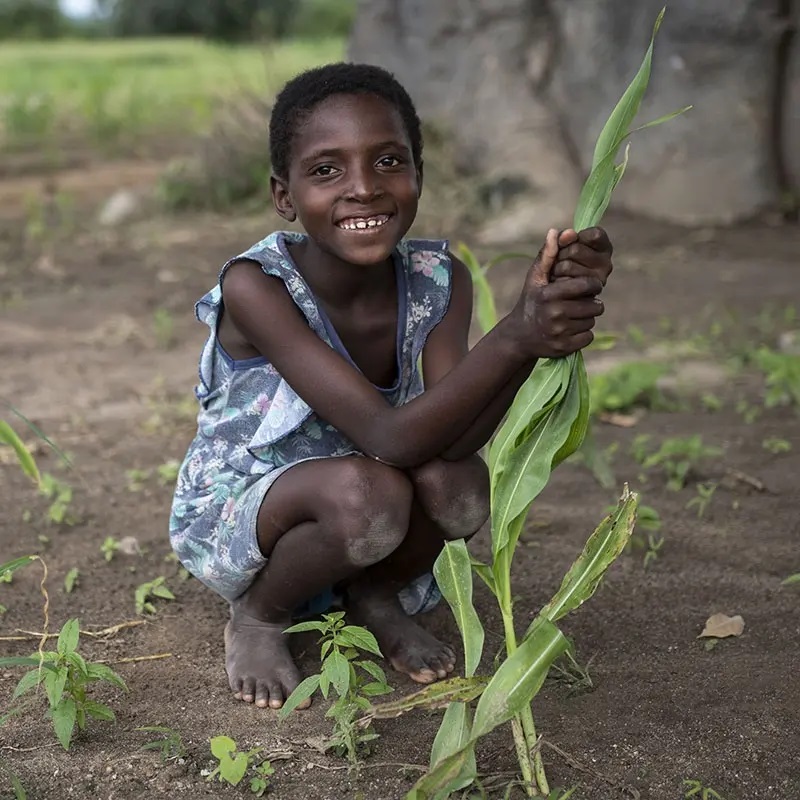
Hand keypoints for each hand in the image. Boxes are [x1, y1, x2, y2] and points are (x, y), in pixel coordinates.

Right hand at [510, 228, 604, 358]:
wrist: (519, 336)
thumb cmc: (531, 301)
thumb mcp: (535, 278)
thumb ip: (547, 255)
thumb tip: (556, 231)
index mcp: (549, 295)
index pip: (586, 286)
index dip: (592, 284)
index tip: (590, 286)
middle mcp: (554, 314)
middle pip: (594, 306)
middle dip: (591, 303)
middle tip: (581, 303)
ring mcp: (559, 333)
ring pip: (592, 321)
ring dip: (587, 318)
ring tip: (573, 315)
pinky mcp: (564, 348)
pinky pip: (588, 337)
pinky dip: (584, 333)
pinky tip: (571, 329)